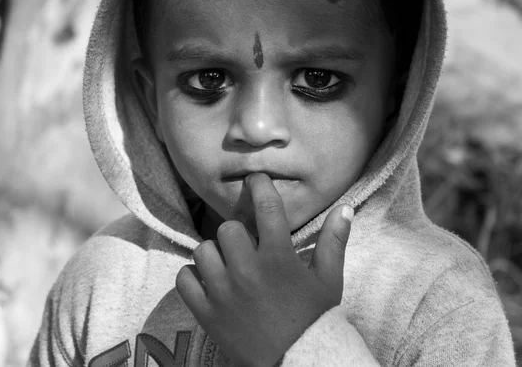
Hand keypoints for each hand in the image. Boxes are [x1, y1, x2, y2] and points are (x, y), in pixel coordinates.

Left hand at [176, 173, 352, 366]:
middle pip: (228, 228)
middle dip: (238, 233)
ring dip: (214, 253)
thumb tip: (345, 208)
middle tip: (246, 246)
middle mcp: (248, 271)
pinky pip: (184, 279)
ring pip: (203, 250)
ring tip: (228, 264)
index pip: (266, 207)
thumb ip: (335, 242)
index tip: (256, 180)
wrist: (298, 364)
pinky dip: (192, 276)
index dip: (260, 186)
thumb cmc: (315, 320)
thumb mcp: (329, 281)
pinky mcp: (207, 313)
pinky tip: (208, 281)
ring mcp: (224, 293)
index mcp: (279, 259)